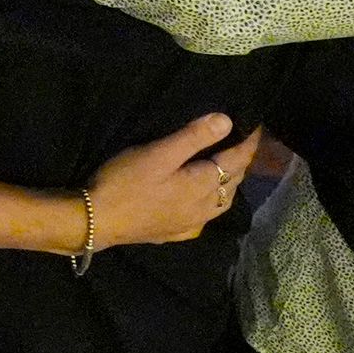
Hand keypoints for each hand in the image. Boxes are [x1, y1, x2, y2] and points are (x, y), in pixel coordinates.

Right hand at [82, 111, 257, 249]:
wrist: (97, 221)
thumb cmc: (126, 182)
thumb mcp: (158, 153)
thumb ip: (193, 137)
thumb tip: (227, 121)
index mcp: (203, 184)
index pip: (236, 160)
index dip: (248, 142)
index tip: (256, 125)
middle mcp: (204, 207)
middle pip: (233, 182)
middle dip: (242, 160)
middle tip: (244, 141)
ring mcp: (190, 222)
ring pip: (222, 202)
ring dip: (230, 183)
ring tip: (228, 167)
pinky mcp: (175, 231)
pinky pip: (205, 216)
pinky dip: (213, 203)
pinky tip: (203, 202)